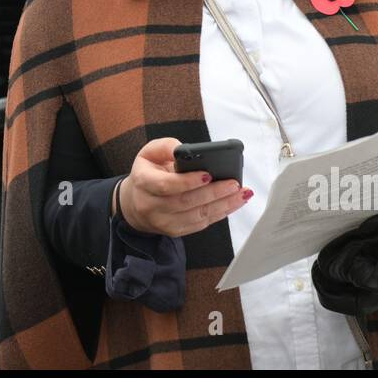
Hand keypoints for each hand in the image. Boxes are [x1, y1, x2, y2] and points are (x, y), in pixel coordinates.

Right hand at [117, 138, 251, 237]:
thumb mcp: (150, 152)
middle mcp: (150, 205)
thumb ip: (167, 146)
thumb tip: (185, 149)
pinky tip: (233, 203)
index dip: (188, 181)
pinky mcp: (175, 230)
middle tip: (234, 184)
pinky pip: (200, 223)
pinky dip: (220, 214)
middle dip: (214, 193)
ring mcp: (163, 221)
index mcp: (143, 182)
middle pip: (186, 202)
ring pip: (197, 215)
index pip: (166, 185)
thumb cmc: (148, 172)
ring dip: (223, 205)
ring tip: (242, 194)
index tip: (208, 174)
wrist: (136, 201)